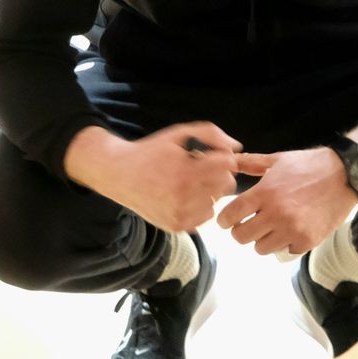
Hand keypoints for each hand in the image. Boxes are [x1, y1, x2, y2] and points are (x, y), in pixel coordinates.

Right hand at [70, 122, 240, 233]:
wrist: (120, 174)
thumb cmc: (153, 151)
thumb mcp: (179, 134)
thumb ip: (211, 135)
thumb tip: (237, 147)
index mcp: (186, 170)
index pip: (228, 165)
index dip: (222, 157)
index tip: (211, 156)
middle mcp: (183, 195)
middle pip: (227, 184)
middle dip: (219, 174)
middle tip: (202, 169)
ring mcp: (180, 213)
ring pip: (217, 202)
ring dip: (211, 191)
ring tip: (192, 182)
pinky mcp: (176, 225)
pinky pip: (205, 216)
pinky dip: (201, 206)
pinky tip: (186, 196)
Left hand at [216, 147, 355, 256]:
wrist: (345, 175)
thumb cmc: (309, 165)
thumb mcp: (278, 160)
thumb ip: (251, 162)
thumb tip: (230, 160)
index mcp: (265, 192)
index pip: (231, 215)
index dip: (224, 220)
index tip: (227, 221)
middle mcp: (276, 213)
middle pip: (242, 237)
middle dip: (241, 231)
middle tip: (248, 225)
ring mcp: (292, 229)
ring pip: (261, 248)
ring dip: (262, 239)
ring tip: (270, 228)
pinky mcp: (307, 241)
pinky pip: (284, 251)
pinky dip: (285, 244)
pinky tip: (290, 230)